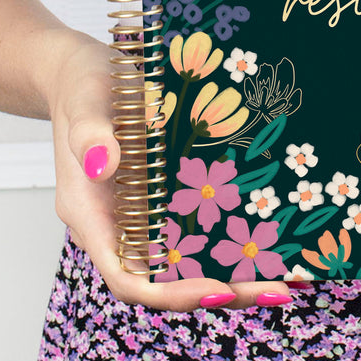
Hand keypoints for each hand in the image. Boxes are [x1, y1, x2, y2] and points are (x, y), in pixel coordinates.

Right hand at [43, 34, 299, 311]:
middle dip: (217, 290)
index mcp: (91, 215)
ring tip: (280, 276)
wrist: (83, 69)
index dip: (171, 291)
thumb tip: (102, 163)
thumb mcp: (85, 103)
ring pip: (182, 259)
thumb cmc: (81, 86)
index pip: (128, 276)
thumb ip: (89, 135)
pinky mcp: (159, 195)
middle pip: (164, 278)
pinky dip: (223, 237)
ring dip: (228, 272)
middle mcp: (115, 224)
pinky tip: (263, 237)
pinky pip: (190, 227)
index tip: (218, 290)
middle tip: (273, 289)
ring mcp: (138, 212)